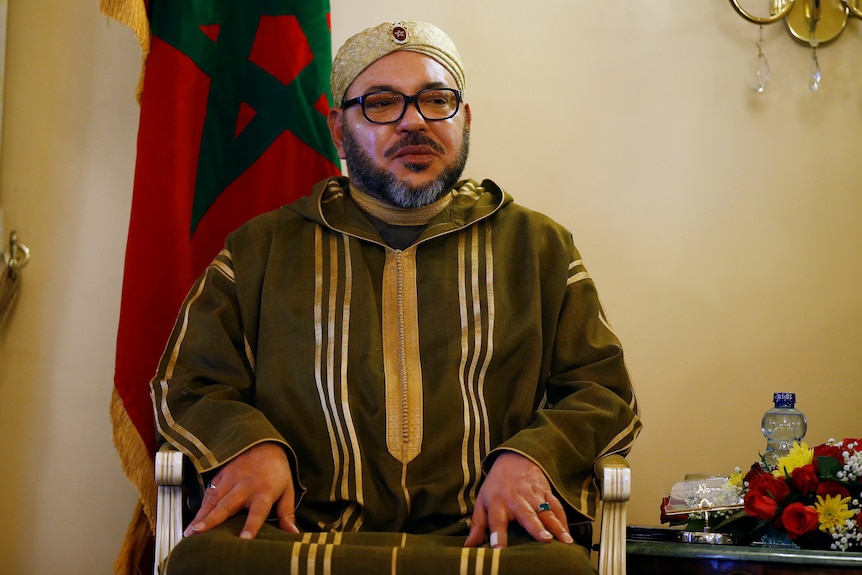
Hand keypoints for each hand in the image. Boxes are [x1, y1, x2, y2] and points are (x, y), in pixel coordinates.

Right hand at [183, 442, 297, 539]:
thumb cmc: (276, 469)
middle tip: (199, 534)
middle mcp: (245, 486)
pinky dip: (199, 507)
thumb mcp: (287, 489)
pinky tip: (192, 520)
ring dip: (200, 516)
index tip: (244, 540)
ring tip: (189, 532)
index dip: (251, 526)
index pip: (258, 512)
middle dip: (212, 520)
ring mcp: (230, 480)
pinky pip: (208, 492)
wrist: (263, 442)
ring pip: (213, 500)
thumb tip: (293, 534)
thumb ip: (287, 513)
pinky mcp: (220, 476)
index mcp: (264, 492)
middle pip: (227, 505)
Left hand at [465, 451, 573, 547]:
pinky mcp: (545, 491)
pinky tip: (568, 533)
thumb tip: (469, 547)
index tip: (499, 551)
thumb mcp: (482, 502)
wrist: (515, 458)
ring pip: (546, 510)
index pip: (496, 521)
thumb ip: (478, 526)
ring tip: (565, 540)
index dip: (497, 536)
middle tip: (545, 539)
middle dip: (535, 527)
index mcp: (497, 502)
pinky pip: (556, 505)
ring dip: (556, 525)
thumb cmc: (496, 486)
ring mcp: (533, 494)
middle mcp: (515, 498)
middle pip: (526, 513)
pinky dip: (563, 519)